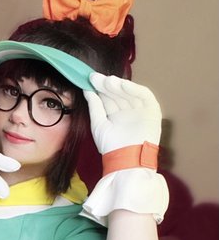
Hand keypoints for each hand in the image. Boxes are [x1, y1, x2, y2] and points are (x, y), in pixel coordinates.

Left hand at [81, 75, 167, 224]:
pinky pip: (144, 95)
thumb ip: (94, 106)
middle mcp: (128, 111)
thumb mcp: (98, 124)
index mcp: (115, 116)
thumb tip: (87, 90)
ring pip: (129, 93)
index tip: (89, 79)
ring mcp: (140, 110)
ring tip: (107, 81)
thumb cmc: (111, 147)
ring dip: (119, 85)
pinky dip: (133, 89)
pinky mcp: (152, 110)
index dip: (99, 88)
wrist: (127, 160)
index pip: (107, 98)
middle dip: (107, 85)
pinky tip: (122, 85)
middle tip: (96, 78)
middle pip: (117, 93)